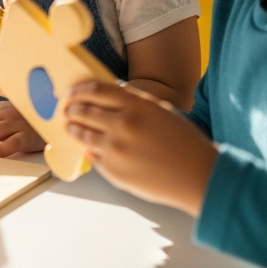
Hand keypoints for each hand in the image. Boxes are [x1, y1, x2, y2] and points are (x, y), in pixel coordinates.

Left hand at [64, 81, 217, 215]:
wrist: (199, 177)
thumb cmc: (185, 143)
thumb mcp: (161, 112)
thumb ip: (134, 102)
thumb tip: (106, 96)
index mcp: (137, 106)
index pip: (97, 90)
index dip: (80, 90)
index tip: (70, 91)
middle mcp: (123, 126)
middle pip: (85, 111)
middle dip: (72, 109)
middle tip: (66, 109)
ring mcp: (116, 150)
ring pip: (83, 135)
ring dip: (73, 129)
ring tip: (70, 126)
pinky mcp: (114, 172)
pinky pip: (94, 157)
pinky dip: (91, 151)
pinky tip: (89, 148)